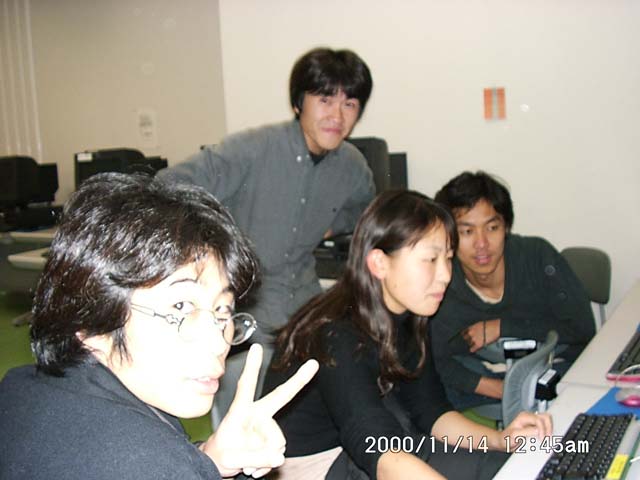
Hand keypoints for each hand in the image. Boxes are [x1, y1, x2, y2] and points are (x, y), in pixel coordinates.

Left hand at [200, 344, 318, 477]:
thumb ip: (255, 457)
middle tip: (314, 364)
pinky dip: (267, 463)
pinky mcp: (272, 440)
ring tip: (247, 462)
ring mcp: (266, 426)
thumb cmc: (221, 454)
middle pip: (281, 397)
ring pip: (278, 442)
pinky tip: (254, 465)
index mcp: (241, 411)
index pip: (246, 386)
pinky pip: (278, 453)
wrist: (220, 464)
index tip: (257, 347)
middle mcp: (257, 414)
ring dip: (265, 457)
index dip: (252, 367)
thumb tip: (280, 456)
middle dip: (298, 380)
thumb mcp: (232, 458)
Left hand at [462, 319, 499, 352]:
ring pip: (469, 344)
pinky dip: (472, 350)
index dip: (464, 335)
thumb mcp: (479, 324)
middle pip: (465, 339)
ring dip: (471, 344)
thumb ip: (474, 328)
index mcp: (471, 327)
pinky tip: (473, 350)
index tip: (464, 337)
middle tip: (470, 341)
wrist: (496, 328)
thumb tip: (472, 331)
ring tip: (474, 345)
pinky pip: (472, 349)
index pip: (463, 332)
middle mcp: (471, 333)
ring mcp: (474, 339)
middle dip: (468, 340)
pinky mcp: (478, 344)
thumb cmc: (490, 325)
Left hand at [496, 411, 552, 450]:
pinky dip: (548, 431)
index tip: (542, 439)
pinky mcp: (535, 426)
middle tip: (547, 438)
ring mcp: (533, 421)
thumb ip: (526, 432)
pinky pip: (546, 426)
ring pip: (547, 420)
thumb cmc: (506, 438)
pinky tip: (546, 438)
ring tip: (547, 438)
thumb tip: (538, 430)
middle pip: (545, 417)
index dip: (542, 430)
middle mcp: (529, 417)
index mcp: (523, 417)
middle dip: (549, 428)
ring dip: (549, 429)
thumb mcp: (514, 436)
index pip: (538, 420)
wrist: (504, 441)